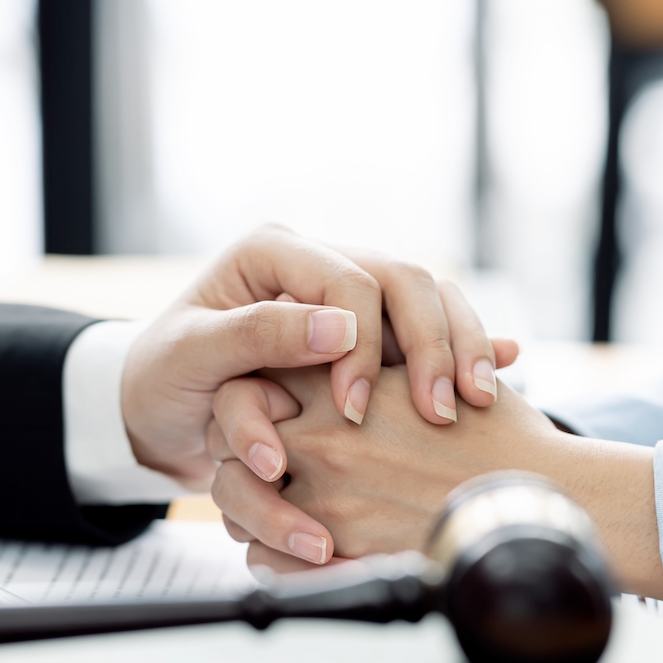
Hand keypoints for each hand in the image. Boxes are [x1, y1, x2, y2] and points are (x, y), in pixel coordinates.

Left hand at [120, 224, 516, 501]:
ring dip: (458, 347)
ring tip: (478, 401)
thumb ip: (258, 334)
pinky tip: (500, 367)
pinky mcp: (368, 333)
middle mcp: (318, 264)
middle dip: (430, 343)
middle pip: (402, 280)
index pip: (346, 278)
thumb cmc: (164, 378)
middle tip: (439, 411)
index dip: (363, 341)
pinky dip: (462, 350)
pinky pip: (425, 331)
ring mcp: (348, 297)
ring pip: (427, 301)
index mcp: (273, 252)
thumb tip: (341, 327)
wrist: (162, 408)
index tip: (353, 407)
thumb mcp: (191, 355)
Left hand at [208, 363, 550, 564]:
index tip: (261, 411)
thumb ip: (386, 363)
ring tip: (264, 508)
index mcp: (343, 386)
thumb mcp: (440, 377)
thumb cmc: (499, 441)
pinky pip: (267, 556)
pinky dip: (267, 553)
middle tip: (251, 459)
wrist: (535, 506)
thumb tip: (357, 351)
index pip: (257, 378)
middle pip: (232, 437)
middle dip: (236, 449)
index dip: (250, 395)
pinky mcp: (339, 549)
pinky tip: (284, 549)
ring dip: (245, 505)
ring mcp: (327, 496)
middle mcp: (325, 438)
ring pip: (239, 498)